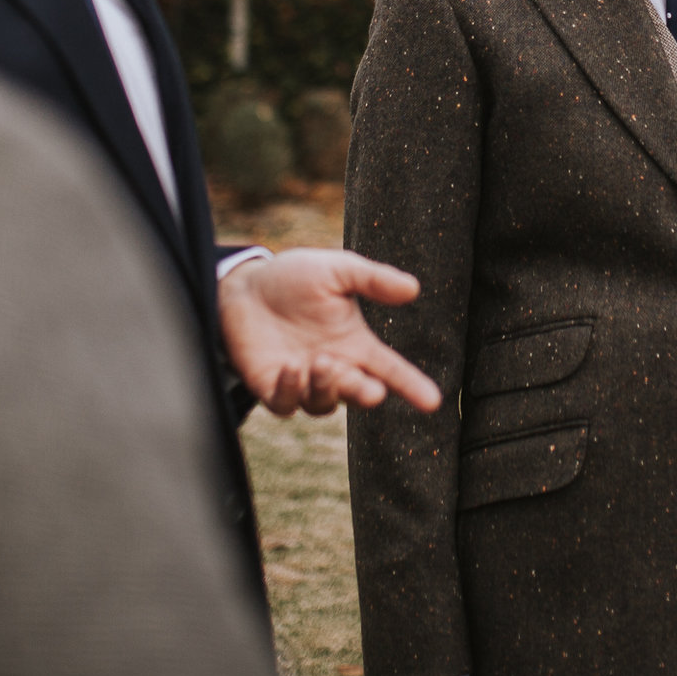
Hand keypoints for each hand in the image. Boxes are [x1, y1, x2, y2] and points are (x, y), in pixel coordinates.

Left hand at [215, 248, 442, 416]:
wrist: (244, 286)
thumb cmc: (293, 277)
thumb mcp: (337, 270)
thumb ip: (373, 280)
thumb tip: (413, 289)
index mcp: (354, 344)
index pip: (389, 371)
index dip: (411, 386)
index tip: (433, 401)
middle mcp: (333, 368)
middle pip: (357, 392)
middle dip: (365, 392)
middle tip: (370, 390)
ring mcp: (302, 382)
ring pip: (323, 403)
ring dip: (327, 387)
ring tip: (321, 361)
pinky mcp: (273, 388)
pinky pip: (286, 405)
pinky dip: (292, 391)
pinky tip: (292, 368)